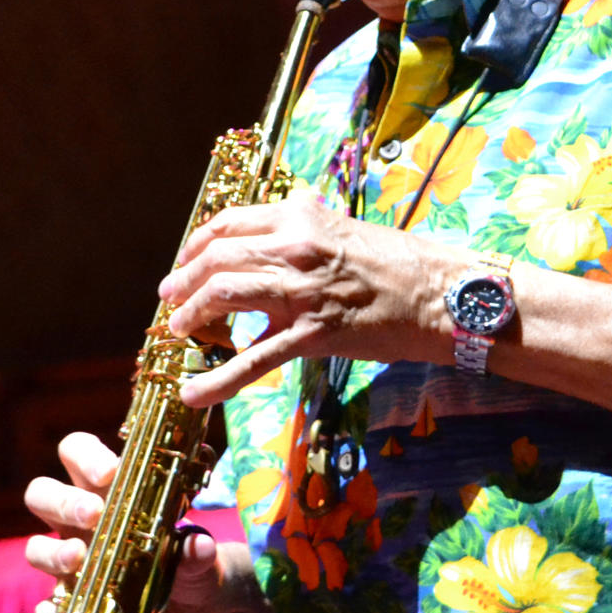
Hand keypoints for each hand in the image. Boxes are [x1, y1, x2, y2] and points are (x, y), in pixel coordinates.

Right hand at [22, 432, 268, 612]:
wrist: (195, 612)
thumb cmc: (190, 564)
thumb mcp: (199, 558)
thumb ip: (196, 552)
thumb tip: (198, 546)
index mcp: (107, 492)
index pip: (77, 453)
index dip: (86, 456)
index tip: (111, 472)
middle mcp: (79, 524)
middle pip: (41, 493)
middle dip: (63, 500)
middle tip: (93, 514)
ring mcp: (71, 566)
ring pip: (35, 548)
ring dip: (53, 551)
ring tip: (79, 558)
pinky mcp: (72, 606)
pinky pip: (46, 609)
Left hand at [158, 197, 454, 404]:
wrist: (442, 294)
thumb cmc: (399, 262)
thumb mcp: (342, 226)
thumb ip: (304, 224)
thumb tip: (276, 221)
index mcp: (299, 216)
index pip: (228, 224)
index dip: (198, 244)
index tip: (185, 261)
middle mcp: (293, 245)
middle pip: (217, 258)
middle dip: (184, 280)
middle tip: (169, 298)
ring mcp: (301, 290)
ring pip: (223, 294)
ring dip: (190, 314)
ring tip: (176, 330)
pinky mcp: (313, 334)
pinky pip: (254, 359)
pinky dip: (218, 380)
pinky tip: (193, 395)